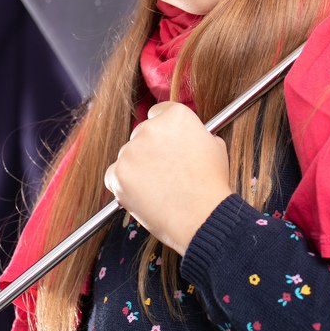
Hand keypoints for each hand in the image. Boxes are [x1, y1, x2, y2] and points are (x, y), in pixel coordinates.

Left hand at [104, 101, 231, 255]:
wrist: (202, 217)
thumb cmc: (211, 185)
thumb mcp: (215, 147)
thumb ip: (197, 135)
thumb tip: (189, 139)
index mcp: (176, 116)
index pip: (158, 114)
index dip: (164, 133)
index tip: (165, 145)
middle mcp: (151, 127)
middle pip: (141, 134)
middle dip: (149, 150)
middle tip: (163, 171)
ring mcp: (131, 150)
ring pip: (128, 156)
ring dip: (137, 168)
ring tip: (158, 188)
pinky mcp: (117, 173)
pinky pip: (114, 175)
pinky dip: (124, 185)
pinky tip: (143, 195)